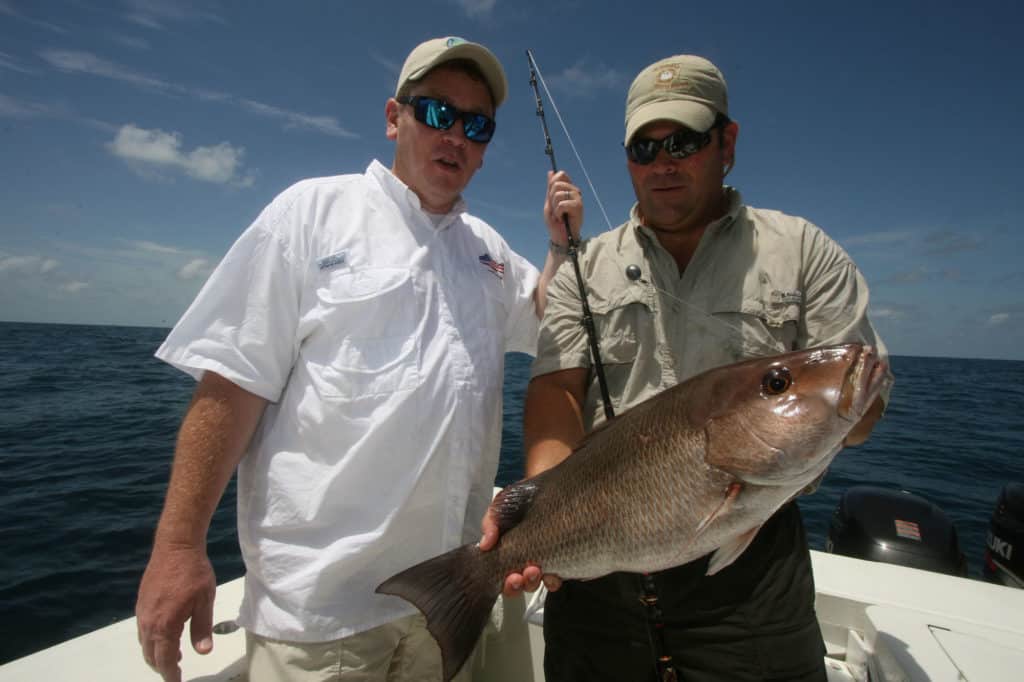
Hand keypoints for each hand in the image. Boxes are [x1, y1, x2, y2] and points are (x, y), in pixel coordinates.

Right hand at [136, 542, 216, 681]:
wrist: (175, 547)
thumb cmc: (194, 572)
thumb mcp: (205, 601)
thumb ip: (202, 628)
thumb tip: (203, 651)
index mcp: (165, 625)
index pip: (165, 659)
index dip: (171, 674)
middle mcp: (148, 622)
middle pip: (151, 655)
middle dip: (162, 667)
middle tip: (175, 672)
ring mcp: (142, 612)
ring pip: (145, 643)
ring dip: (156, 653)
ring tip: (174, 656)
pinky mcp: (141, 602)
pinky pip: (143, 630)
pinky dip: (152, 639)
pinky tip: (165, 634)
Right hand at [479, 499, 562, 596]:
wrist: (547, 485)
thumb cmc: (523, 496)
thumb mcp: (501, 504)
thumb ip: (490, 522)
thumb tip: (485, 545)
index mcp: (508, 550)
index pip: (502, 576)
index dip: (506, 583)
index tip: (510, 576)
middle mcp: (524, 559)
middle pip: (518, 585)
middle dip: (517, 585)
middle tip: (519, 576)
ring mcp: (543, 560)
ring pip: (535, 582)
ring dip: (533, 582)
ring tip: (535, 570)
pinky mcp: (561, 558)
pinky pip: (557, 577)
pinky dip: (554, 580)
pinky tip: (554, 574)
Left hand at [544, 170, 582, 248]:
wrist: (560, 236)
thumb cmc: (555, 221)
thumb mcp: (549, 202)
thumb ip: (550, 188)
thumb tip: (551, 172)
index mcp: (568, 188)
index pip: (561, 174)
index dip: (552, 184)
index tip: (552, 198)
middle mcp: (575, 191)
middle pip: (556, 184)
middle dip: (551, 198)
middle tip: (556, 209)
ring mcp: (578, 198)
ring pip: (557, 194)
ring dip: (554, 207)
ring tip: (559, 215)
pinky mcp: (578, 206)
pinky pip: (561, 204)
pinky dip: (558, 213)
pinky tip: (562, 219)